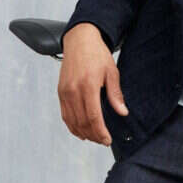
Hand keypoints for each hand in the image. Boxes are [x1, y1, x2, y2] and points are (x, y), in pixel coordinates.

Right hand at [57, 22, 128, 145]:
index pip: (93, 116)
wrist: (80, 41)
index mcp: (88, 85)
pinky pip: (64, 114)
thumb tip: (122, 112)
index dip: (100, 131)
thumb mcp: (112, 72)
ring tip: (94, 138)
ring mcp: (64, 92)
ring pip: (72, 121)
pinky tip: (80, 131)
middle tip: (103, 141)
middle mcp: (73, 90)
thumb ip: (116, 94)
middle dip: (93, 135)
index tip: (107, 140)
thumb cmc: (97, 54)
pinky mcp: (60, 92)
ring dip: (83, 133)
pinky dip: (72, 126)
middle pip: (82, 122)